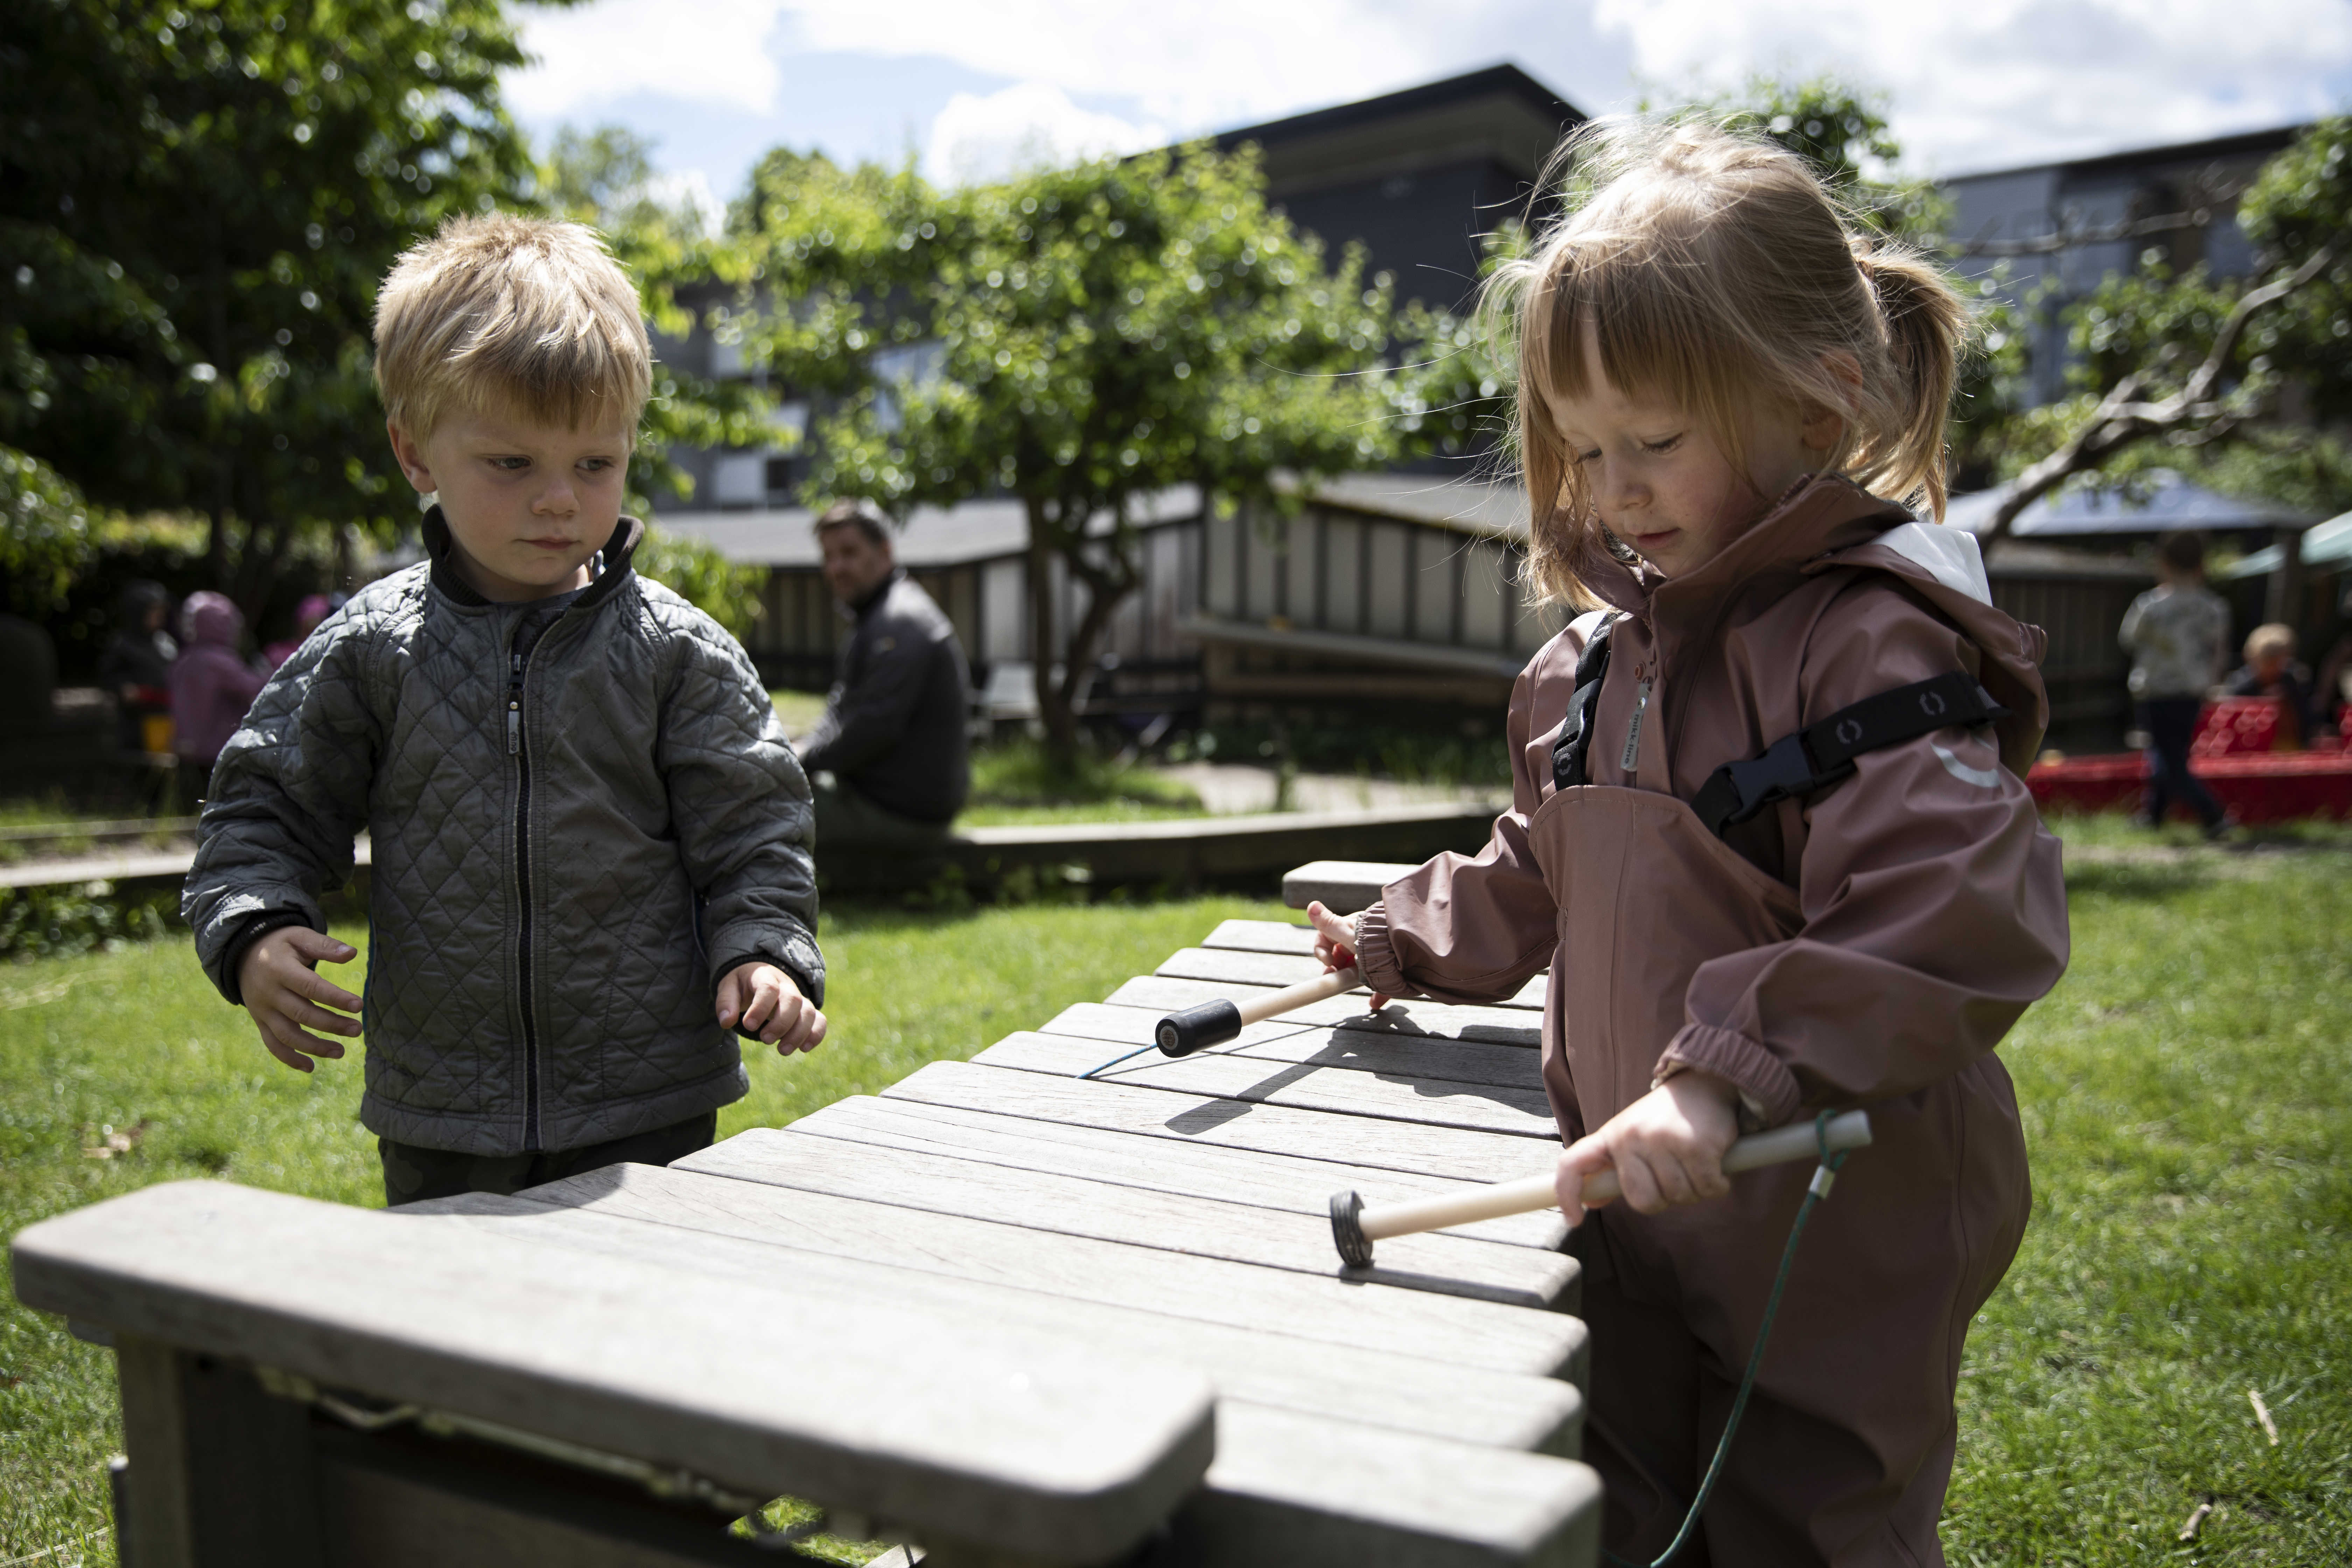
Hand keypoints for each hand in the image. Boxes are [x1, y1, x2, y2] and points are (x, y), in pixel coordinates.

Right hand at [238, 927, 361, 1072]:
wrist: (244, 955)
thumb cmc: (281, 945)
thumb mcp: (299, 936)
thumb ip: (324, 945)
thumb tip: (352, 953)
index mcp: (279, 969)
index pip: (310, 987)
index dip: (334, 997)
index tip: (359, 1005)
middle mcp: (268, 993)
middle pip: (301, 1014)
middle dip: (331, 1024)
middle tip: (357, 1030)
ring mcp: (262, 1011)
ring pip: (287, 1034)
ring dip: (314, 1046)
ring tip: (341, 1052)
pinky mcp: (260, 1022)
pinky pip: (272, 1044)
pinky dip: (289, 1058)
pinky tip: (310, 1067)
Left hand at [718, 962, 825, 1055]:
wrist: (758, 977)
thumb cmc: (742, 985)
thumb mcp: (728, 988)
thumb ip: (726, 1003)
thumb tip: (726, 1022)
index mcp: (764, 976)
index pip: (768, 988)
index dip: (760, 1007)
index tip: (747, 1026)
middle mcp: (786, 985)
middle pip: (793, 1000)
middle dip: (781, 1023)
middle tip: (764, 1039)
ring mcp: (799, 998)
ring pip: (809, 1012)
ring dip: (798, 1033)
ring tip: (782, 1051)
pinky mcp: (806, 1011)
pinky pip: (819, 1020)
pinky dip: (816, 1034)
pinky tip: (804, 1048)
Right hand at [1305, 900, 1391, 1010]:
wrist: (1410, 951)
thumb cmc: (1376, 940)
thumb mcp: (1349, 933)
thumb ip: (1329, 923)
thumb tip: (1312, 905)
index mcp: (1351, 930)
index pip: (1327, 938)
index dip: (1322, 951)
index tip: (1328, 963)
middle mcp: (1363, 941)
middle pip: (1341, 955)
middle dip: (1336, 969)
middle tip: (1336, 979)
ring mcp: (1377, 955)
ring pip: (1360, 969)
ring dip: (1353, 980)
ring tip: (1351, 987)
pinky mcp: (1392, 970)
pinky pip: (1382, 983)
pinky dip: (1377, 993)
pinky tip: (1374, 1003)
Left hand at [1553, 1071, 1738, 1225]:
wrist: (1705, 1083)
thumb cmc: (1665, 1118)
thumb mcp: (1631, 1135)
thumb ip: (1613, 1168)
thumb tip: (1591, 1201)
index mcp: (1611, 1135)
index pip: (1572, 1165)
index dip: (1566, 1194)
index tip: (1573, 1220)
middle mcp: (1631, 1137)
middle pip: (1643, 1201)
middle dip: (1665, 1199)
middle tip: (1676, 1176)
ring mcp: (1663, 1141)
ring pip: (1679, 1197)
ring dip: (1695, 1189)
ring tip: (1695, 1162)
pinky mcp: (1696, 1146)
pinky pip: (1708, 1188)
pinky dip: (1717, 1185)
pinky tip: (1716, 1163)